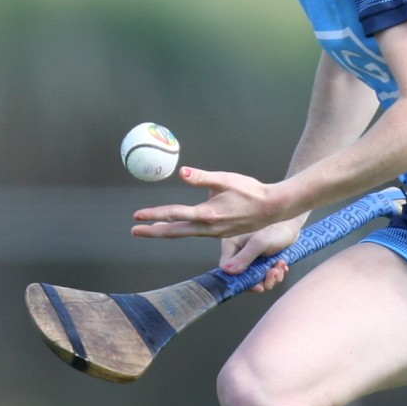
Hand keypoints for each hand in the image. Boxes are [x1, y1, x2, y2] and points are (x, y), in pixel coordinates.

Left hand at [132, 168, 285, 242]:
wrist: (272, 207)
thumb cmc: (250, 191)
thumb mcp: (225, 179)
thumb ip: (201, 177)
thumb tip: (181, 171)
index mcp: (207, 214)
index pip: (175, 214)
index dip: (154, 215)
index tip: (137, 216)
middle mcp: (208, 228)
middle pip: (175, 232)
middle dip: (153, 231)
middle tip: (134, 230)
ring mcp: (214, 233)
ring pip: (184, 234)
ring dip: (166, 231)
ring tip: (151, 229)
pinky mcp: (220, 233)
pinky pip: (195, 234)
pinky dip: (181, 231)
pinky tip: (177, 227)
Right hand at [221, 215, 310, 289]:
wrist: (291, 225)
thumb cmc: (275, 228)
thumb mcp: (259, 243)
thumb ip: (244, 257)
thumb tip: (227, 271)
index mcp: (232, 245)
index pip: (226, 269)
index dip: (239, 280)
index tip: (256, 285)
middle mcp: (239, 253)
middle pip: (242, 276)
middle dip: (260, 279)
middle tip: (273, 273)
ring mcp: (250, 258)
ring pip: (256, 277)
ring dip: (270, 277)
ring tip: (279, 267)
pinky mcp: (261, 261)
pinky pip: (265, 275)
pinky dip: (275, 273)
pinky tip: (282, 265)